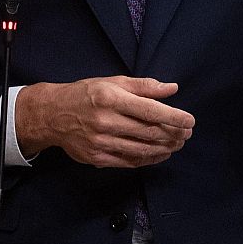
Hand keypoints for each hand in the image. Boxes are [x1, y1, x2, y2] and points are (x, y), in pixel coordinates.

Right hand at [15, 76, 195, 168]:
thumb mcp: (113, 82)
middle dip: (173, 134)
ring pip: (141, 149)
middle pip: (148, 132)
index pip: (151, 111)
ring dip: (164, 148)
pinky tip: (160, 154)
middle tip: (187, 134)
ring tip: (178, 144)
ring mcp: (100, 142)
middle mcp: (105, 121)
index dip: (175, 117)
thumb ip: (144, 86)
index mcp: (111, 99)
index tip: (190, 121)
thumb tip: (172, 89)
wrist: (52, 115)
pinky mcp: (96, 157)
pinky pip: (128, 161)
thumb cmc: (87, 94)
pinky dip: (148, 159)